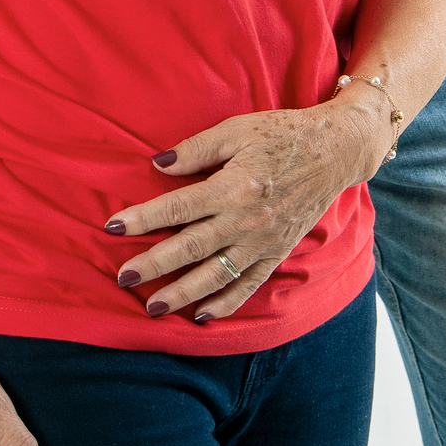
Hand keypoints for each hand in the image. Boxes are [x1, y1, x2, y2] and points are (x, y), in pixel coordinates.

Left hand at [102, 96, 384, 322]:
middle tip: (123, 278)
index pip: (177, 208)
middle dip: (153, 265)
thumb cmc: (282, 134)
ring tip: (152, 306)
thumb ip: (196, 150)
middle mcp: (246, 220)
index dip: (142, 219)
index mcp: (233, 186)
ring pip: (216, 275)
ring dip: (182, 294)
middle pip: (190, 248)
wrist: (335, 151)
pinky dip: (226, 303)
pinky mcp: (277, 252)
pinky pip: (249, 285)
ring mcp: (263, 241)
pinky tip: (202, 316)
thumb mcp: (237, 129)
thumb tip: (157, 165)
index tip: (111, 228)